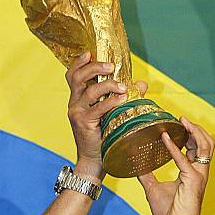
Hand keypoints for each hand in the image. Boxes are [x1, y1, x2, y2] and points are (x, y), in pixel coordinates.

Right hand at [66, 52, 147, 179]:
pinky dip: (111, 101)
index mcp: (77, 99)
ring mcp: (77, 113)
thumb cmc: (102, 138)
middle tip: (111, 66)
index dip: (79, 63)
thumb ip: (124, 97)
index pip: (73, 75)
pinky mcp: (84, 123)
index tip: (90, 53)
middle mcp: (74, 104)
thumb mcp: (112, 115)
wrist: (93, 162)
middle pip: (78, 77)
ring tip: (124, 87)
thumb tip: (142, 83)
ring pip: (89, 91)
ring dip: (108, 85)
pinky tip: (123, 99)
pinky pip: (98, 108)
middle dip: (95, 68)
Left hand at [138, 117, 214, 214]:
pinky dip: (174, 148)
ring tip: (180, 121)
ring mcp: (198, 175)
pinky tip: (164, 139)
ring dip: (193, 131)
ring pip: (204, 146)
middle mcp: (199, 171)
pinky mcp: (193, 180)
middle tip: (181, 118)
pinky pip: (183, 160)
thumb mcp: (153, 189)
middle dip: (196, 128)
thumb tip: (135, 165)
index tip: (178, 123)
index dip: (190, 134)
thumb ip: (147, 175)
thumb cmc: (170, 213)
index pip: (197, 148)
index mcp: (193, 172)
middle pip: (206, 143)